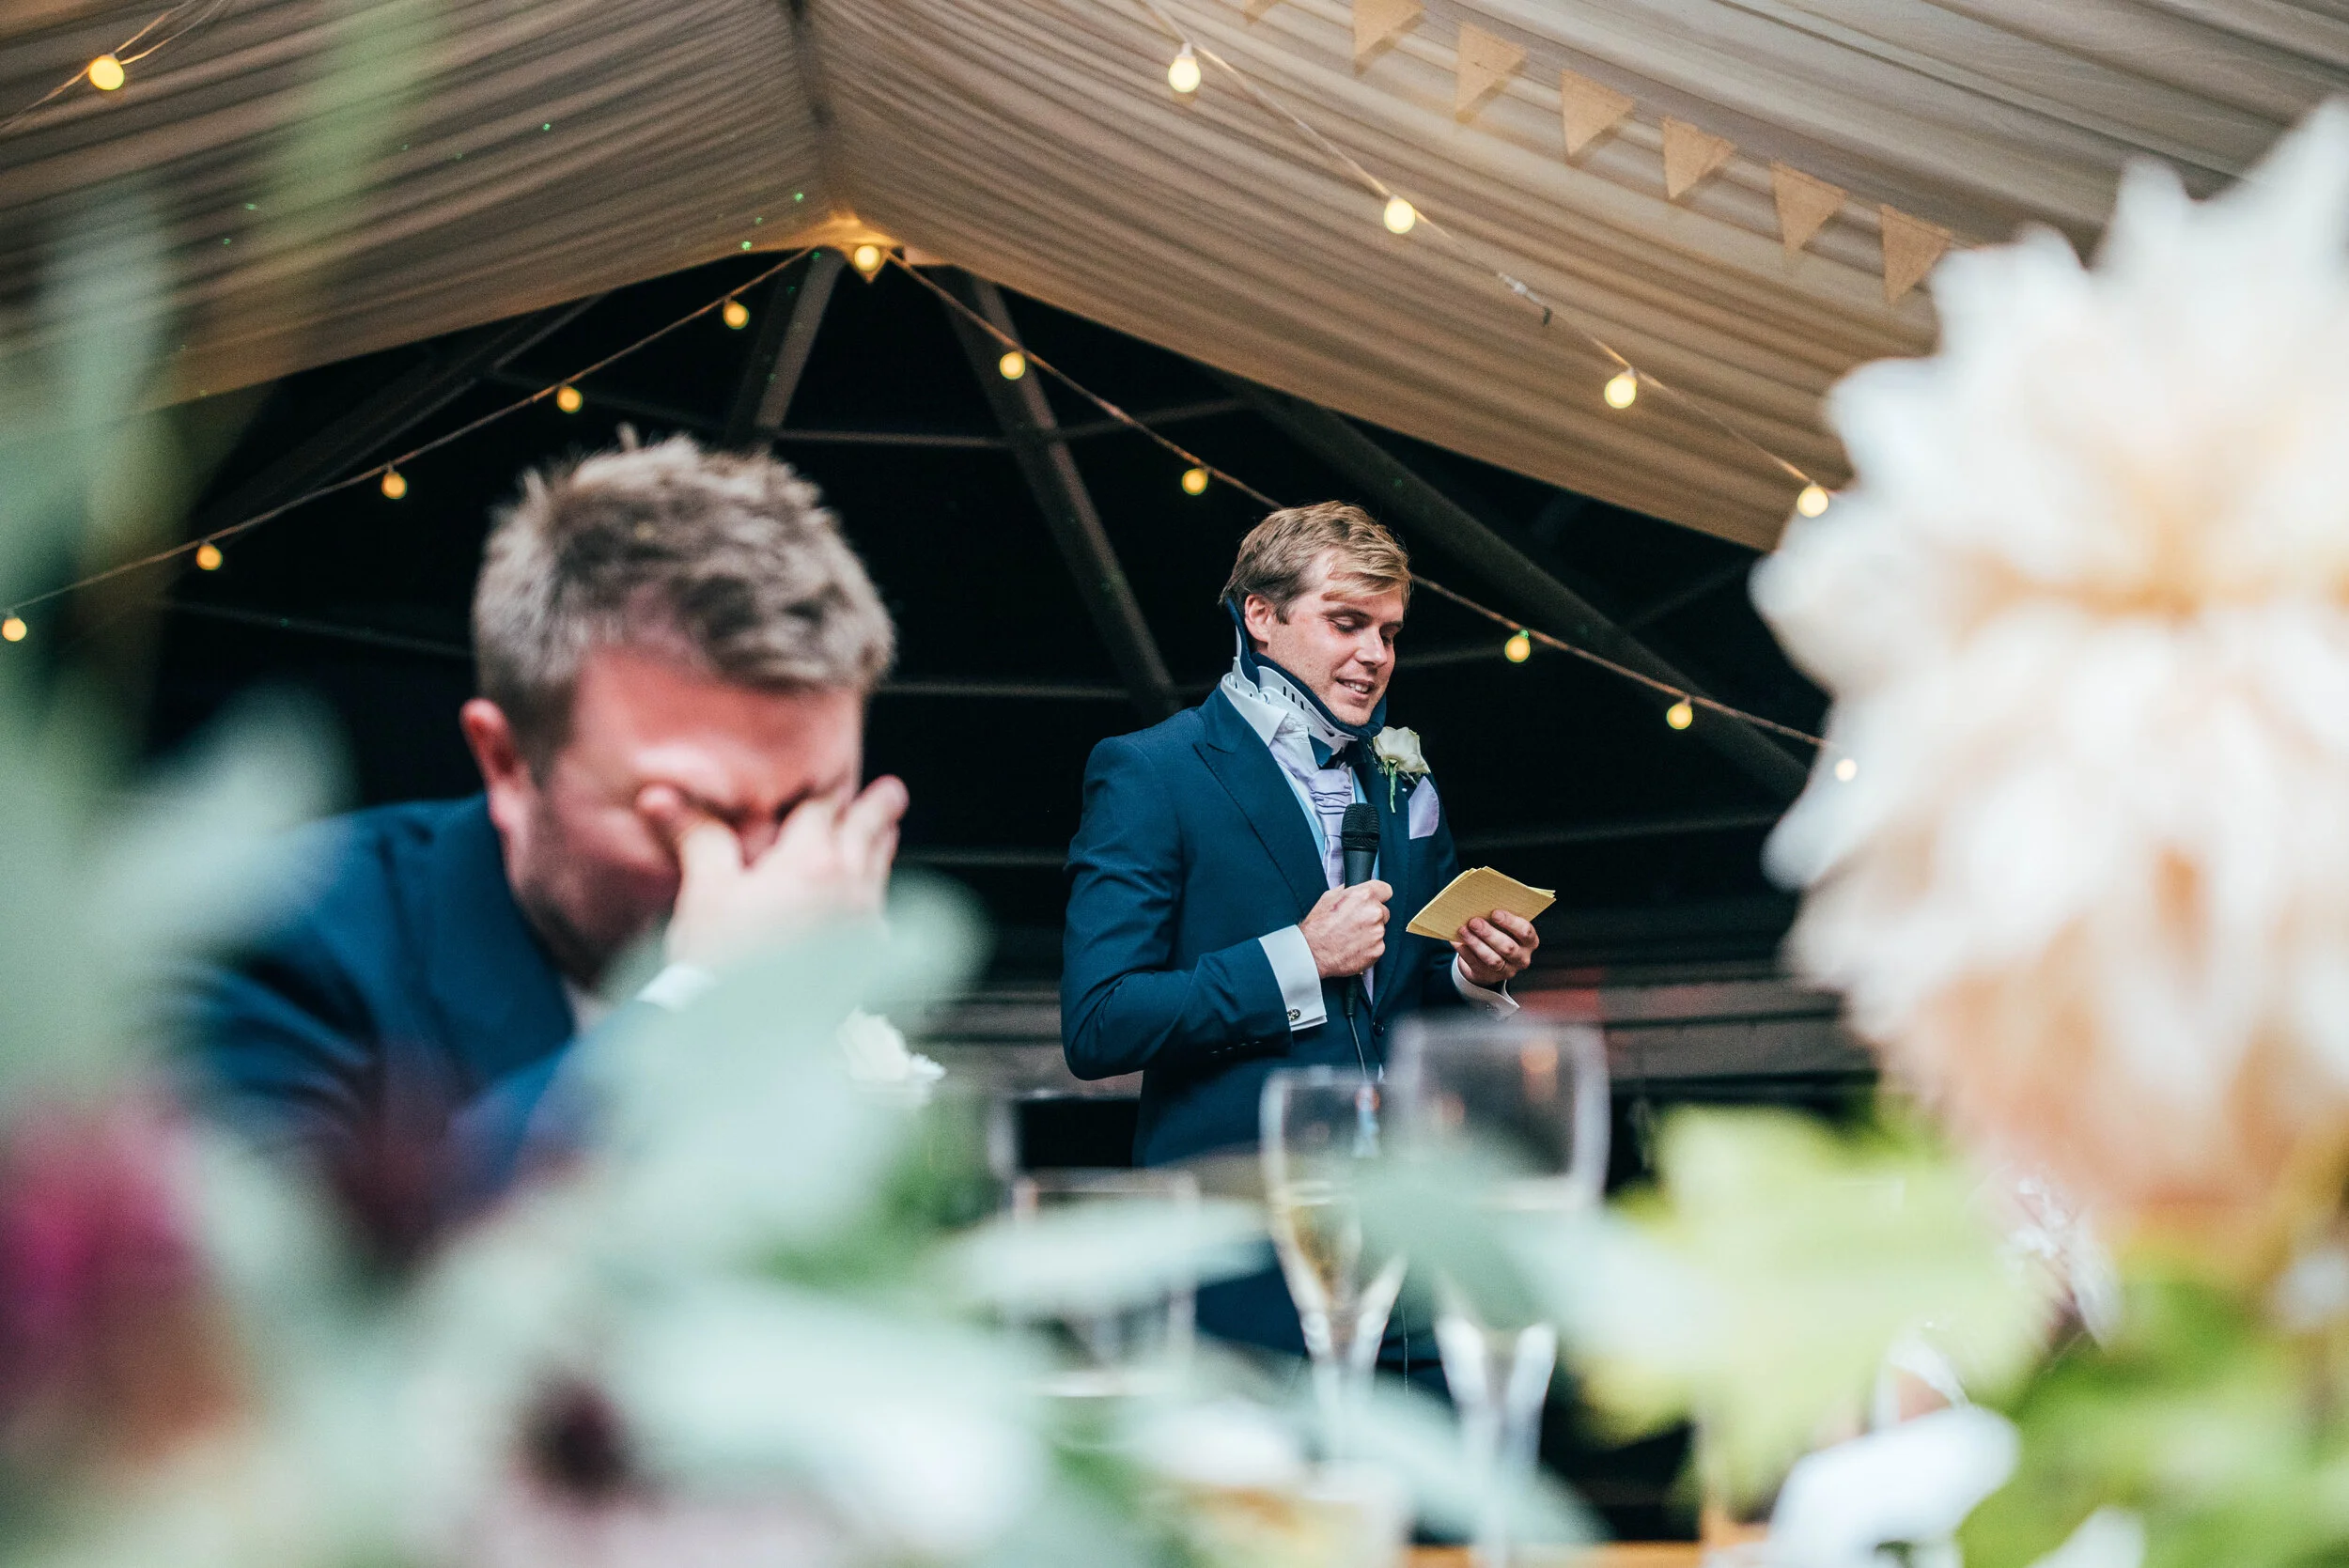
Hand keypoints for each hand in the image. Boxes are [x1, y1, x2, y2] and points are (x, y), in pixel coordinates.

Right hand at [641, 776, 908, 968]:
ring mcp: (862, 925)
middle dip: (877, 810)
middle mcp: (849, 888)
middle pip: (868, 835)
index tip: (833, 781)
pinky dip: (875, 900)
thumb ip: (698, 838)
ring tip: (887, 836)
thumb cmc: (723, 963)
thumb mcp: (706, 892)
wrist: (746, 1035)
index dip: (823, 793)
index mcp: (811, 861)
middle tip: (893, 792)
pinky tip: (871, 908)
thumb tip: (663, 797)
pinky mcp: (866, 960)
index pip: (822, 809)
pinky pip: (879, 917)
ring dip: (881, 850)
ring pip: (879, 874)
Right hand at [1300, 880, 1390, 978]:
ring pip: (1380, 929)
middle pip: (1384, 911)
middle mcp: (1374, 912)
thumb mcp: (1329, 897)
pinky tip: (1353, 946)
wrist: (1312, 953)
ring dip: (1370, 932)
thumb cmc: (1318, 926)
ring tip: (1351, 936)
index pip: (1386, 890)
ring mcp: (1377, 932)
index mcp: (1364, 896)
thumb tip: (1356, 889)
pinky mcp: (1378, 950)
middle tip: (1355, 922)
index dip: (1379, 895)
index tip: (1375, 900)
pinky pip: (1378, 945)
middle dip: (1372, 916)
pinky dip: (1369, 947)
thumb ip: (1349, 891)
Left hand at [1453, 909, 1538, 988]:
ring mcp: (1508, 970)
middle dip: (1489, 934)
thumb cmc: (1500, 933)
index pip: (1525, 931)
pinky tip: (1457, 941)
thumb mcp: (1505, 926)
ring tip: (1463, 930)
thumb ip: (1498, 918)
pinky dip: (1465, 952)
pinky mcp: (1491, 977)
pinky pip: (1477, 965)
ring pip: (1493, 960)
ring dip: (1476, 944)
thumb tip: (1478, 906)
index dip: (1510, 922)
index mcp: (1530, 941)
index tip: (1495, 913)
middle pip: (1508, 947)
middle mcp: (1522, 958)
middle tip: (1474, 922)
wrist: (1491, 957)